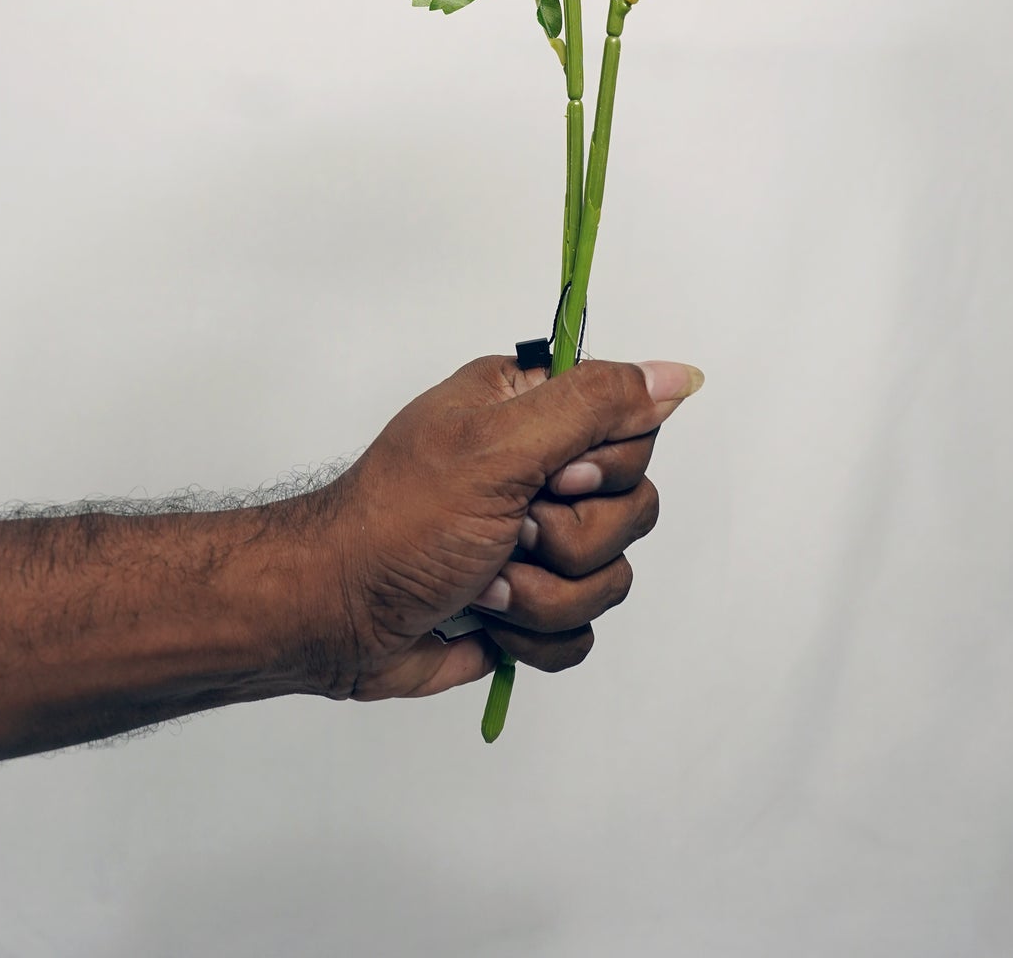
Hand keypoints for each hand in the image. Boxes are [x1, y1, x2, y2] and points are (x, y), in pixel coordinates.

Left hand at [305, 353, 702, 701]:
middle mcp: (539, 468)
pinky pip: (582, 633)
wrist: (336, 615)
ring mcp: (534, 542)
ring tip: (485, 583)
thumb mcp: (498, 446)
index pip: (631, 429)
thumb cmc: (398, 523)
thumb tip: (676, 376)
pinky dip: (534, 637)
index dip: (600, 469)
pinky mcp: (528, 606)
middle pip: (631, 510)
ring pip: (611, 578)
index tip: (550, 479)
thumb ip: (592, 405)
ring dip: (545, 595)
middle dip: (571, 541)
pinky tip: (485, 619)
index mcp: (530, 410)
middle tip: (508, 531)